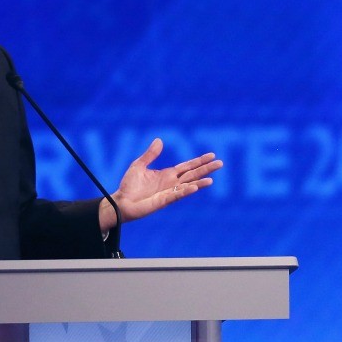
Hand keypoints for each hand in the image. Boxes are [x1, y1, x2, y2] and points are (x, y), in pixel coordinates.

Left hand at [99, 138, 222, 232]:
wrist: (121, 201)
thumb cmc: (129, 186)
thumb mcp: (139, 165)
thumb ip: (150, 154)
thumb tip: (159, 140)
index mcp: (167, 174)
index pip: (187, 166)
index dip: (199, 161)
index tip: (211, 155)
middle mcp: (171, 183)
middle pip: (192, 175)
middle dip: (205, 169)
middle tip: (220, 163)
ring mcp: (169, 192)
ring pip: (188, 186)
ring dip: (200, 182)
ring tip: (211, 179)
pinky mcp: (163, 201)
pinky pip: (177, 195)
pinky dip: (186, 191)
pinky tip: (195, 187)